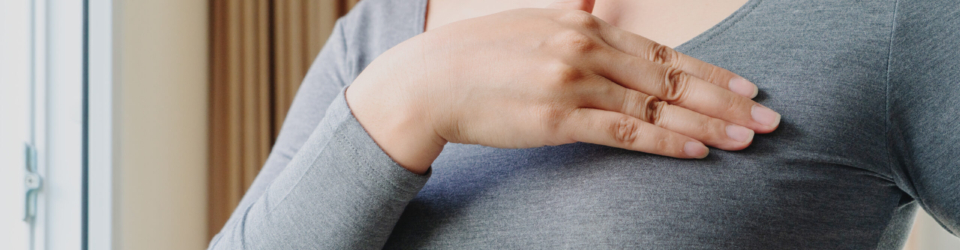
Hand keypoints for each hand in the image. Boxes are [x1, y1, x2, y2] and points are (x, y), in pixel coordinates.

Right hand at [346, 0, 780, 173]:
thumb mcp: (528, 22)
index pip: (662, 54)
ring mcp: (574, 83)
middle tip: (767, 117)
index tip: (747, 86)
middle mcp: (586, 49)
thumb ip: (567, 15)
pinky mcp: (558, 119)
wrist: (427, 82)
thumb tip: (590, 0)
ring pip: (657, 107)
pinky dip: (666, 143)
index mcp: (583, 25)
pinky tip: (698, 151)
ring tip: (747, 138)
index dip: (711, 72)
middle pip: (671, 79)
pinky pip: (625, 132)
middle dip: (725, 98)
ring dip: (708, 124)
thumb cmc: (476, 55)